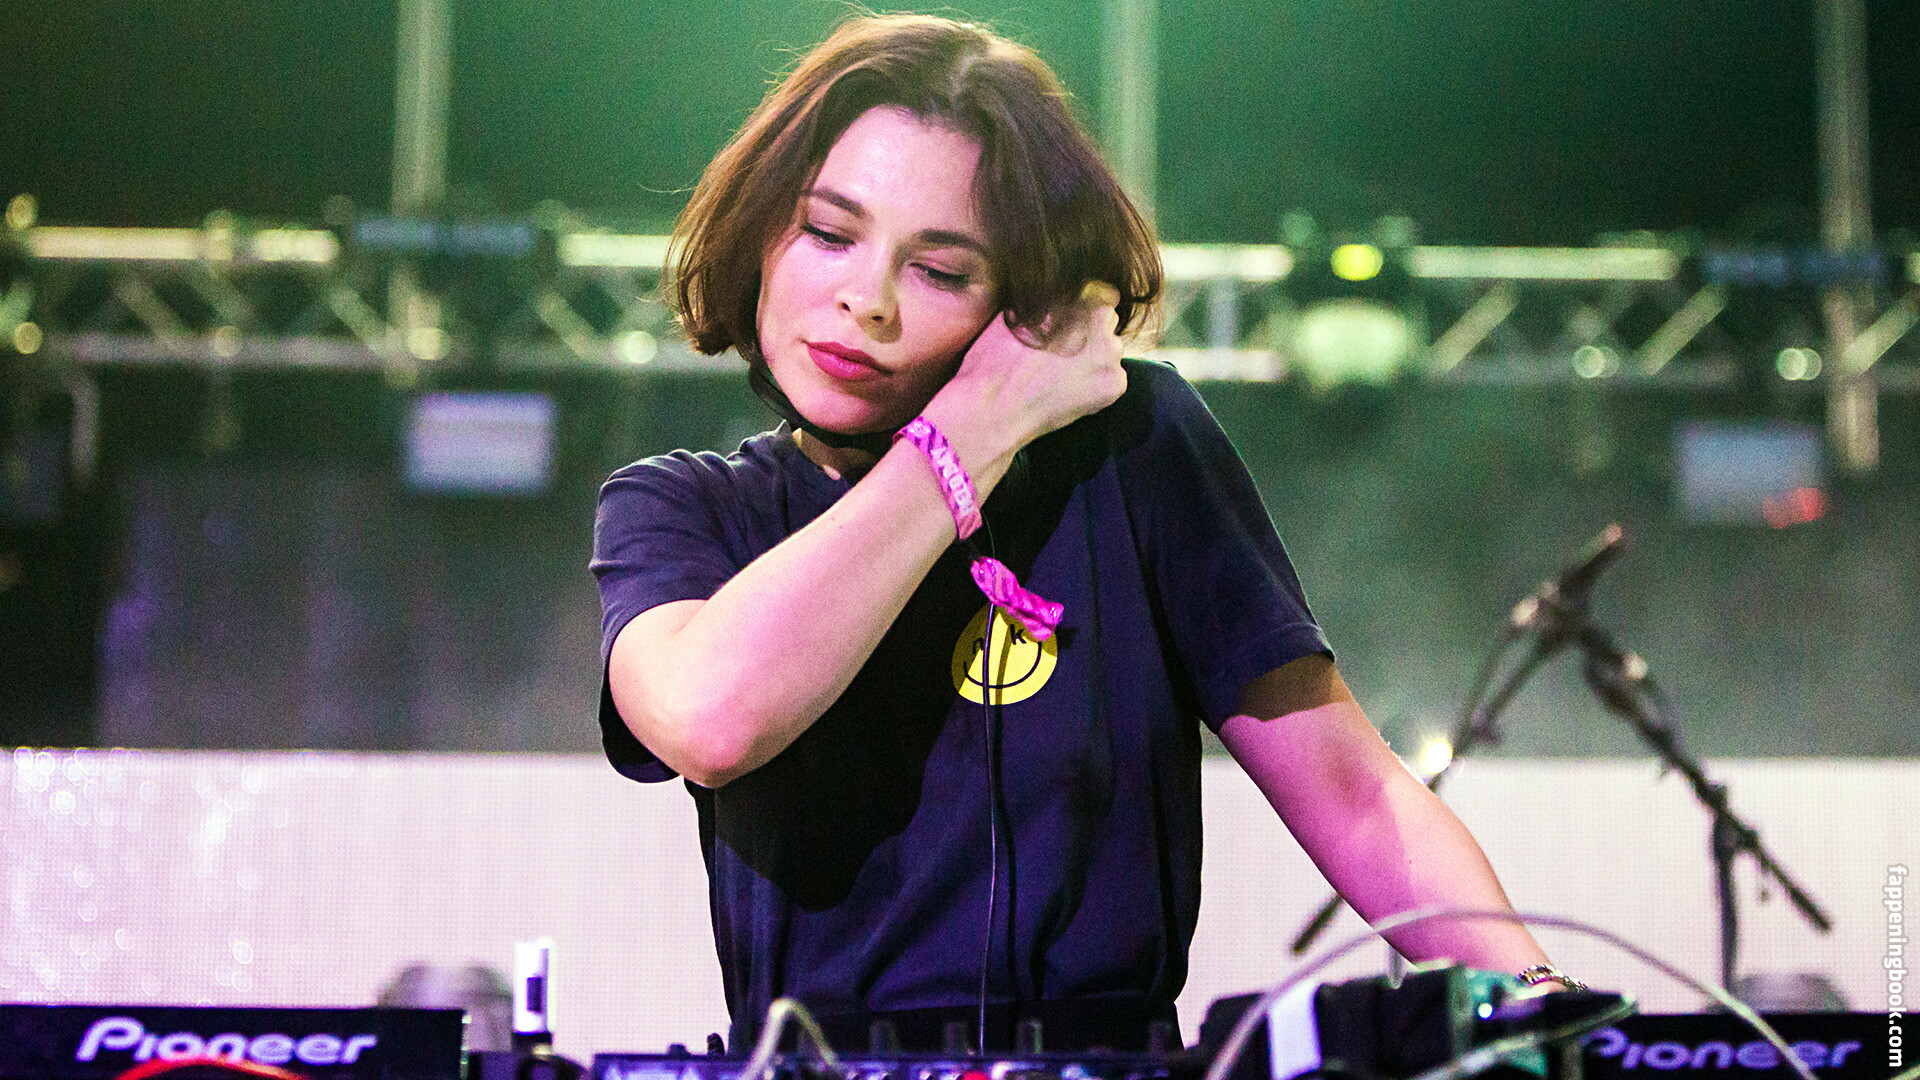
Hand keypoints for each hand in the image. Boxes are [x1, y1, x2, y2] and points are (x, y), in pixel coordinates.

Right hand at [921, 281, 1127, 484]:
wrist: (993, 407)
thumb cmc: (995, 357)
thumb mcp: (1016, 310)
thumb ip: (1049, 298)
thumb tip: (1061, 296)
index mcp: (1080, 295)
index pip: (1104, 294)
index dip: (1085, 308)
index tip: (1070, 322)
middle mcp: (1102, 320)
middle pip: (1107, 322)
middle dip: (1089, 332)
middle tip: (1061, 350)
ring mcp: (1112, 354)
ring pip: (1110, 351)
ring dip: (1094, 358)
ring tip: (1062, 374)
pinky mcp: (1115, 384)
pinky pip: (1113, 378)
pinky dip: (1097, 385)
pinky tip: (1069, 391)